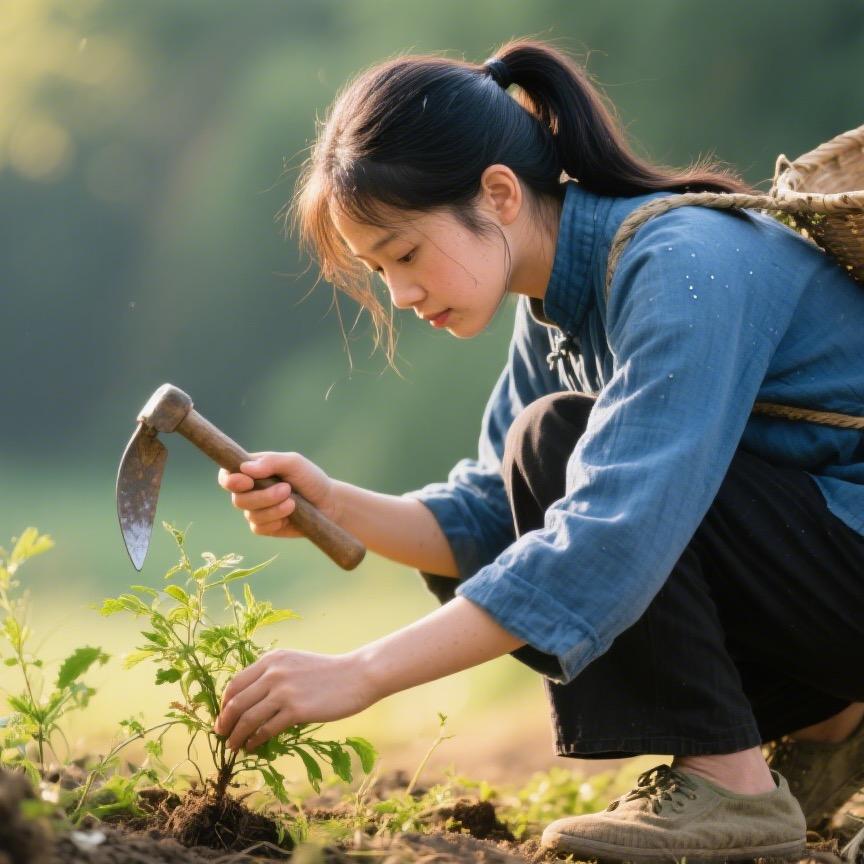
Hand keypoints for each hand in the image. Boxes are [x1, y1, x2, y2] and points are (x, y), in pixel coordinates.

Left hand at [213, 649, 376, 751]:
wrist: (357, 675)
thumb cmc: (328, 672)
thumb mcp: (295, 663)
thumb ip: (273, 674)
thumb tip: (250, 698)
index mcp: (272, 659)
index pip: (235, 683)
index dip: (224, 704)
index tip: (223, 717)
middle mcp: (274, 672)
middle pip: (236, 702)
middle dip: (224, 722)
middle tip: (221, 735)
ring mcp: (284, 691)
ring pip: (247, 719)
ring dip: (236, 736)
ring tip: (233, 746)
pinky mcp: (296, 710)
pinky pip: (266, 730)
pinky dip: (255, 741)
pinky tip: (253, 746)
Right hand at [218, 451, 339, 538]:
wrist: (328, 503)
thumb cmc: (310, 479)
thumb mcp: (294, 463)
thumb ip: (271, 462)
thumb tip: (245, 469)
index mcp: (251, 471)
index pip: (227, 475)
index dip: (230, 480)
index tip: (247, 481)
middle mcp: (250, 490)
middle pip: (238, 498)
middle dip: (262, 496)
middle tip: (286, 489)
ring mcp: (256, 509)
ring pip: (250, 514)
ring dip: (273, 509)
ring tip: (293, 503)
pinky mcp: (264, 526)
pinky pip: (258, 527)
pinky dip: (275, 521)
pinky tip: (290, 515)